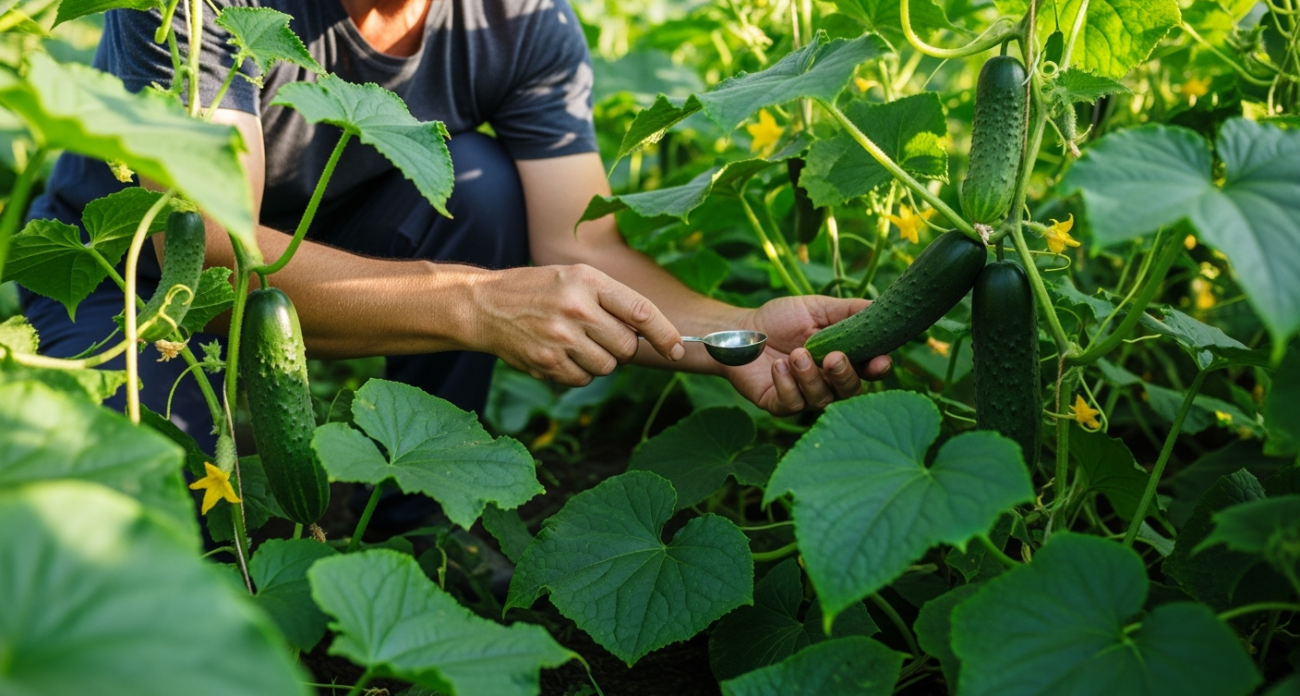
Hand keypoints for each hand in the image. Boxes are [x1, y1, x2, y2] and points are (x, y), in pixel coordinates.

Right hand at [467, 264, 683, 385]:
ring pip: (607, 366)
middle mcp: (576, 308)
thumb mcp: (575, 278)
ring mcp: (560, 338)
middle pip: (627, 346)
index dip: (666, 334)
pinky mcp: (547, 362)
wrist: (485, 305)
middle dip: (622, 347)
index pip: (641, 311)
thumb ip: (612, 300)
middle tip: (601, 336)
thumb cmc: (538, 291)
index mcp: (588, 281)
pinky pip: (583, 379)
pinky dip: (578, 372)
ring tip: (575, 341)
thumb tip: (652, 334)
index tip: (678, 349)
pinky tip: (560, 353)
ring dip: (599, 360)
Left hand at [724, 295, 891, 415]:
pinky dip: (787, 385)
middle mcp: (828, 381)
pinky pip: (792, 404)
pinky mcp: (780, 405)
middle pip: (851, 391)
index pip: (869, 370)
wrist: (741, 330)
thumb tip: (880, 307)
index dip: (878, 368)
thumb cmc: (780, 319)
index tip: (880, 361)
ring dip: (811, 377)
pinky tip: (778, 366)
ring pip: (822, 399)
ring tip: (797, 354)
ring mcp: (805, 395)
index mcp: (842, 358)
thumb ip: (849, 311)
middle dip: (846, 376)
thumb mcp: (817, 308)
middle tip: (833, 358)